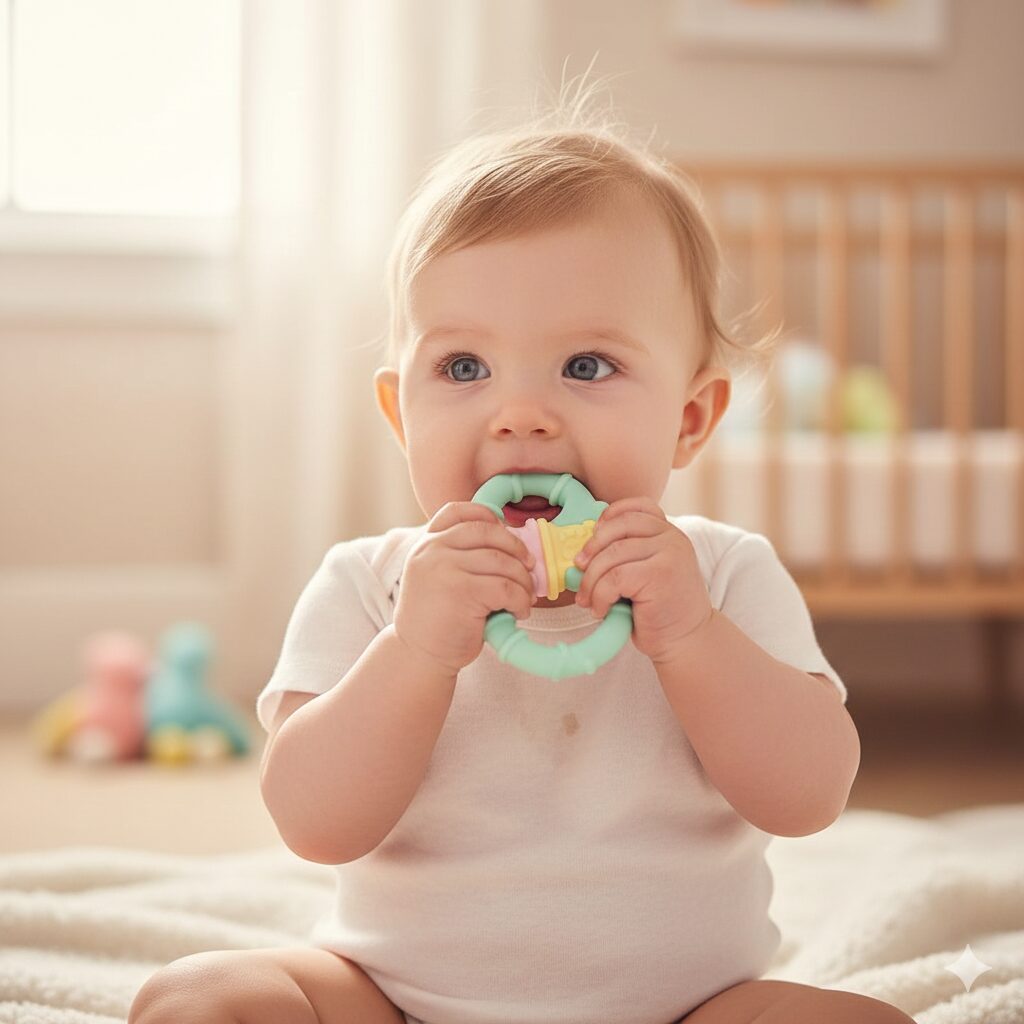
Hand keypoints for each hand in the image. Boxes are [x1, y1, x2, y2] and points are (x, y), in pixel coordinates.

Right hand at [393, 502, 536, 677]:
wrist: (418, 656)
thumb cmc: (438, 620)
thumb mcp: (439, 577)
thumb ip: (463, 557)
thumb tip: (517, 548)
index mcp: (426, 543)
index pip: (459, 511)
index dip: (488, 516)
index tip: (506, 532)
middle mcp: (432, 550)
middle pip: (488, 532)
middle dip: (517, 549)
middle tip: (529, 569)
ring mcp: (445, 568)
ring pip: (502, 561)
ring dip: (523, 581)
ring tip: (525, 598)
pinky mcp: (461, 591)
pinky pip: (506, 587)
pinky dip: (521, 600)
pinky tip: (518, 612)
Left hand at [573, 496, 713, 665]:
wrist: (687, 641)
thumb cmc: (660, 611)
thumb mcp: (647, 573)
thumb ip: (628, 555)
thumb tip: (581, 554)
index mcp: (670, 533)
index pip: (638, 506)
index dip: (611, 514)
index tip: (593, 534)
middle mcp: (673, 538)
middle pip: (619, 527)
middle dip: (592, 549)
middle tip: (579, 571)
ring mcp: (669, 554)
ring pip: (612, 555)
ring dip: (591, 580)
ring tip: (588, 601)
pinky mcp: (660, 574)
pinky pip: (614, 578)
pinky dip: (599, 595)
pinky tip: (601, 610)